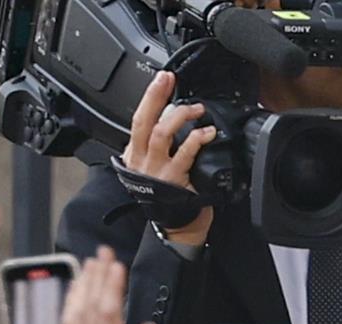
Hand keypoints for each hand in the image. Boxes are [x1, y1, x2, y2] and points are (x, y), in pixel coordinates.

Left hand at [63, 246, 160, 323]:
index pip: (108, 310)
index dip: (112, 284)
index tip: (116, 263)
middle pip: (91, 303)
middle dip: (97, 275)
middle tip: (103, 251)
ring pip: (78, 309)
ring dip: (83, 283)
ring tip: (89, 262)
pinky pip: (68, 323)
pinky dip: (71, 303)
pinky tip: (74, 292)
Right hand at [121, 72, 217, 247]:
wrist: (177, 227)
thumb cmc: (169, 197)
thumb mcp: (153, 167)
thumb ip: (156, 144)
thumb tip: (170, 115)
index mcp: (134, 155)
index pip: (138, 119)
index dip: (150, 97)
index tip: (162, 80)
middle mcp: (141, 161)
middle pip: (144, 120)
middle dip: (156, 96)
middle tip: (169, 80)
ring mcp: (156, 171)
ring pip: (162, 133)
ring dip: (180, 116)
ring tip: (196, 109)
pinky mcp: (174, 180)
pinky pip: (185, 153)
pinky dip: (197, 138)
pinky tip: (207, 133)